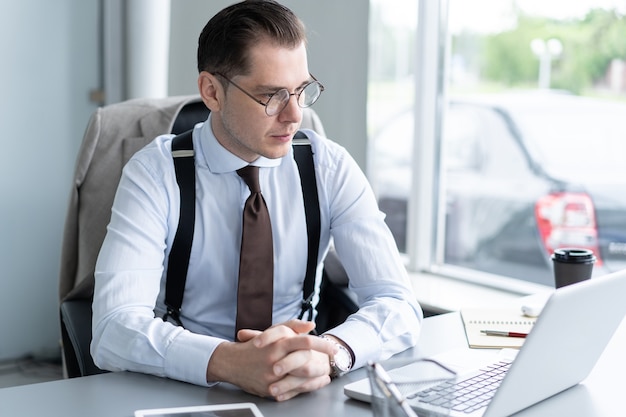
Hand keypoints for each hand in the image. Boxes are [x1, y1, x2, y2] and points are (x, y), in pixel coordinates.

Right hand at [206, 320, 336, 400]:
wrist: (231, 363)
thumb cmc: (255, 346)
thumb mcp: (273, 331)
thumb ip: (292, 326)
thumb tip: (311, 325)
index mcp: (278, 343)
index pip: (306, 342)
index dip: (323, 345)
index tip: (333, 348)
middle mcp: (276, 359)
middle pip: (306, 361)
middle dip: (323, 362)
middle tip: (333, 361)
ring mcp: (272, 376)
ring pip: (302, 378)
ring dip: (318, 376)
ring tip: (326, 373)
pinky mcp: (270, 389)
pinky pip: (294, 391)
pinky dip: (308, 387)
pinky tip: (316, 382)